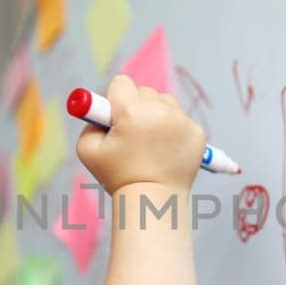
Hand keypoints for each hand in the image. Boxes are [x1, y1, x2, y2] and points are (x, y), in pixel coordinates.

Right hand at [75, 75, 205, 195]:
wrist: (153, 201)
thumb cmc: (118, 176)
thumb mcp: (88, 150)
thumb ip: (89, 122)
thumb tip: (101, 108)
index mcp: (132, 112)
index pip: (121, 83)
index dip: (114, 99)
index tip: (115, 117)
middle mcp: (160, 111)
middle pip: (144, 91)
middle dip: (136, 107)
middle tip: (133, 135)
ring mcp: (182, 121)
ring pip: (165, 102)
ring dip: (156, 115)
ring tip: (151, 142)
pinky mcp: (197, 132)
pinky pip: (181, 119)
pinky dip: (174, 130)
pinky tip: (166, 150)